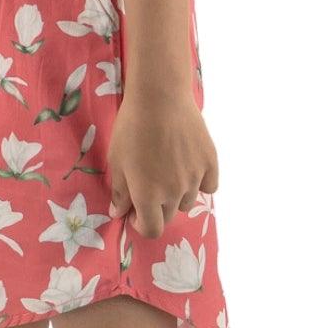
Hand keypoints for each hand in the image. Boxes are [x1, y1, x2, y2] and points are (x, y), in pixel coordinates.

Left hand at [106, 96, 219, 238]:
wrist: (160, 98)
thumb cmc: (131, 128)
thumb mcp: (117, 161)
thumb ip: (120, 191)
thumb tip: (118, 213)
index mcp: (148, 196)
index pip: (151, 229)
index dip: (140, 224)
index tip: (135, 211)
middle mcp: (174, 193)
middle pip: (168, 216)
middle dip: (156, 209)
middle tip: (148, 187)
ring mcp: (195, 178)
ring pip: (187, 201)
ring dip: (176, 195)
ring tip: (167, 172)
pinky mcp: (210, 163)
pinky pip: (209, 186)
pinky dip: (200, 183)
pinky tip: (189, 168)